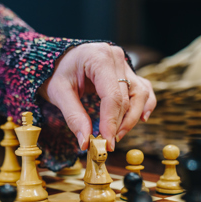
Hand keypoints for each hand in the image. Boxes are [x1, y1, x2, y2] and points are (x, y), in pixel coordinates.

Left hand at [38, 43, 155, 150]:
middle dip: (118, 124)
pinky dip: (144, 105)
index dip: (111, 122)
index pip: (112, 96)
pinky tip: (141, 119)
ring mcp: (125, 63)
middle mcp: (116, 57)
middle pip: (126, 98)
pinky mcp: (128, 72)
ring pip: (139, 95)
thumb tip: (85, 142)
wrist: (59, 60)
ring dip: (131, 119)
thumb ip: (73, 116)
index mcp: (98, 57)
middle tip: (107, 144)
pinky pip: (143, 89)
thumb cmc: (57, 72)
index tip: (107, 143)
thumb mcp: (58, 92)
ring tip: (116, 135)